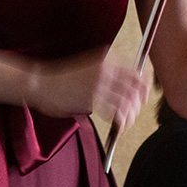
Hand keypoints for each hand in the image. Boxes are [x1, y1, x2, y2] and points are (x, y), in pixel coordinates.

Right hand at [33, 54, 148, 133]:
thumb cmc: (63, 78)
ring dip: (130, 115)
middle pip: (135, 88)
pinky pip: (115, 112)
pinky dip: (120, 121)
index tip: (145, 97)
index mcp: (106, 59)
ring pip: (127, 102)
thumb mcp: (88, 67)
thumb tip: (127, 88)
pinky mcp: (91, 98)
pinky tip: (118, 126)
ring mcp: (99, 84)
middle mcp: (106, 69)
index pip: (136, 72)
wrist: (41, 82)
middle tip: (135, 113)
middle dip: (139, 104)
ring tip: (126, 123)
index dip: (144, 87)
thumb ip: (108, 74)